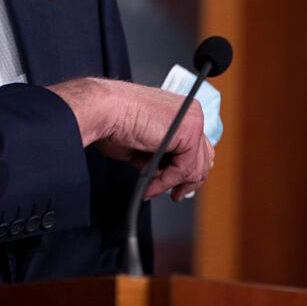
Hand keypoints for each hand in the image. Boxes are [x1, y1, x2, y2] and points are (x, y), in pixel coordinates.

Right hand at [48, 77, 214, 201]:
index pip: (197, 147)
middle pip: (203, 158)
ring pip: (195, 167)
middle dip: (187, 181)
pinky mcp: (188, 132)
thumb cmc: (113, 120)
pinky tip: (151, 184)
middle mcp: (190, 112)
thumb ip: (162, 155)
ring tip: (152, 188)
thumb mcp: (144, 143)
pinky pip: (184, 169)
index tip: (178, 186)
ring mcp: (192, 120)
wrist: (103, 110)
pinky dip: (166, 181)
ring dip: (171, 183)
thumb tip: (167, 172)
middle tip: (174, 194)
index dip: (188, 171)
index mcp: (181, 111)